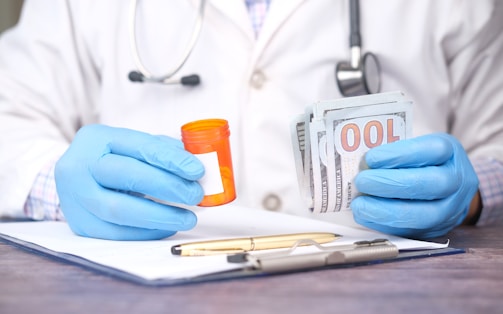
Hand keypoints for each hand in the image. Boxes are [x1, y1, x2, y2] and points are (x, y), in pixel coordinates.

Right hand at [55, 125, 204, 239]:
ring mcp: (75, 197)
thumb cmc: (110, 159)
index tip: (197, 171)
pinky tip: (167, 226)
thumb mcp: (131, 145)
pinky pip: (116, 233)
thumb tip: (196, 163)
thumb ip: (161, 150)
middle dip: (168, 187)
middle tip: (195, 195)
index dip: (172, 160)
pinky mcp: (80, 224)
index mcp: (96, 138)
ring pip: (120, 210)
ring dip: (160, 216)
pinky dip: (147, 232)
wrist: (73, 178)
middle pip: (127, 176)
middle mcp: (79, 165)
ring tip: (187, 217)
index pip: (140, 147)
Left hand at [351, 133, 478, 238]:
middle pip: (429, 184)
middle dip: (390, 184)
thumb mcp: (416, 147)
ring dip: (385, 210)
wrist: (450, 189)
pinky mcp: (438, 230)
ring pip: (424, 214)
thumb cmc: (424, 162)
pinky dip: (385, 225)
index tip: (370, 158)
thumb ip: (394, 153)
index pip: (431, 151)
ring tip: (359, 204)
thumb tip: (363, 164)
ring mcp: (451, 209)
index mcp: (451, 152)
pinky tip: (366, 216)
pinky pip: (412, 231)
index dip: (398, 155)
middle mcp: (458, 181)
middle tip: (362, 181)